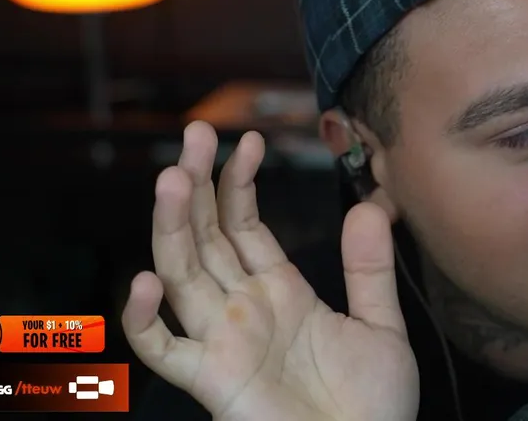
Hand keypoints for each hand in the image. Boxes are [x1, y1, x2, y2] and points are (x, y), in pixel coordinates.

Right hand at [122, 121, 418, 420]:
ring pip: (182, 274)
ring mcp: (222, 341)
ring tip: (173, 179)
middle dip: (198, 185)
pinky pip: (165, 351)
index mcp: (279, 292)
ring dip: (173, 227)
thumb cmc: (371, 406)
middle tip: (193, 133)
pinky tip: (147, 281)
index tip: (248, 140)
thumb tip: (369, 204)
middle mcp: (242, 309)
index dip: (240, 183)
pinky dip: (147, 320)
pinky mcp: (211, 381)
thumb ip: (367, 269)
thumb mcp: (380, 325)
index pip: (244, 225)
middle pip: (206, 236)